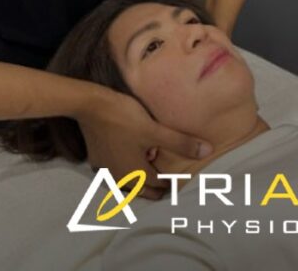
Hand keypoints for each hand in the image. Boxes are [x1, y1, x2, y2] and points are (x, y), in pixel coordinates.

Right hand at [76, 89, 212, 199]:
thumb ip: (180, 143)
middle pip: (144, 190)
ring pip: (129, 184)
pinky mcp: (97, 160)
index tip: (184, 180)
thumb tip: (206, 151)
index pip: (161, 186)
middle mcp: (121, 178)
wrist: (91, 106)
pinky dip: (126, 172)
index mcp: (136, 175)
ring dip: (141, 182)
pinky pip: (115, 174)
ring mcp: (106, 171)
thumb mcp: (155, 130)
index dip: (174, 184)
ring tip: (153, 174)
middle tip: (172, 181)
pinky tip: (128, 162)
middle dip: (158, 188)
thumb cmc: (123, 118)